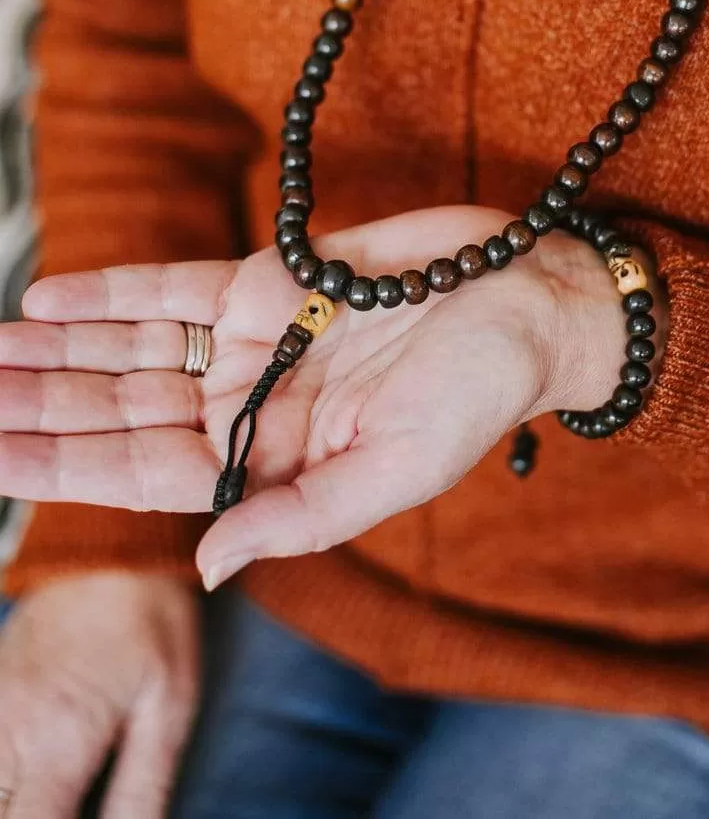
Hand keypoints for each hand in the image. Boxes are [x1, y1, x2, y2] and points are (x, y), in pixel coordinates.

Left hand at [0, 207, 646, 586]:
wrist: (527, 299)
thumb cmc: (477, 394)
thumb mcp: (394, 471)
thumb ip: (298, 519)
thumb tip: (208, 566)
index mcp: (270, 464)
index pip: (138, 471)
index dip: (58, 464)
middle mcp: (247, 403)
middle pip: (118, 406)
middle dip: (39, 404)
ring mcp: (252, 337)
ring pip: (130, 347)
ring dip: (58, 350)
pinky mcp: (268, 276)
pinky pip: (172, 287)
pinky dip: (112, 291)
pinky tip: (51, 300)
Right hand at [0, 572, 197, 818]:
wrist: (110, 547)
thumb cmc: (151, 627)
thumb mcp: (168, 711)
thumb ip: (140, 795)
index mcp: (58, 742)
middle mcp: (5, 733)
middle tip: (66, 807)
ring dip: (13, 803)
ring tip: (50, 797)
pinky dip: (2, 784)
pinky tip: (28, 783)